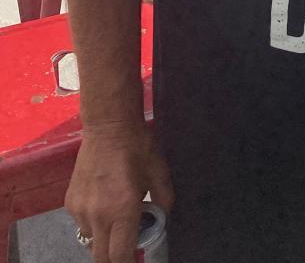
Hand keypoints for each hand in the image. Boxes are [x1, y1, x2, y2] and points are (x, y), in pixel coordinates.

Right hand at [66, 122, 173, 262]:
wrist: (108, 125)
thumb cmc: (138, 146)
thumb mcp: (159, 172)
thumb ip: (164, 200)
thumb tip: (163, 217)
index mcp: (122, 210)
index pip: (120, 256)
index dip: (129, 262)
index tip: (136, 257)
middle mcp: (98, 216)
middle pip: (101, 258)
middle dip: (115, 257)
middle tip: (127, 244)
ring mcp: (80, 210)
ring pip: (90, 240)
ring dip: (104, 238)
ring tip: (116, 217)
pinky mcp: (69, 202)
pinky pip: (81, 223)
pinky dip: (93, 221)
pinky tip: (103, 201)